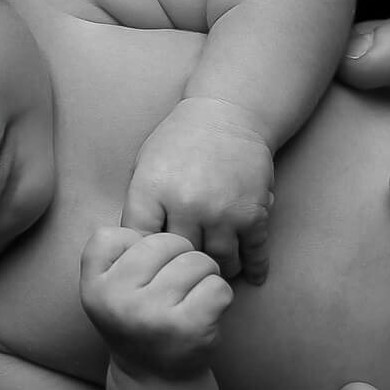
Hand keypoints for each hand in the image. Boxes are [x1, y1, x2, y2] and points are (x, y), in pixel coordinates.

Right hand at [80, 227, 234, 380]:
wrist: (156, 380)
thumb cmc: (139, 320)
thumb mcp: (110, 288)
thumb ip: (118, 251)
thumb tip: (162, 205)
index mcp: (94, 287)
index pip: (115, 234)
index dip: (137, 248)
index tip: (139, 276)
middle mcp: (118, 300)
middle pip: (166, 241)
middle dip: (180, 257)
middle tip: (174, 287)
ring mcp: (153, 315)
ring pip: (198, 260)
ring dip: (203, 276)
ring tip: (190, 299)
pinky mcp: (189, 328)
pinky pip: (218, 285)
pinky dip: (220, 296)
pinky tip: (205, 314)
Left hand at [120, 96, 274, 282]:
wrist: (228, 112)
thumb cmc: (181, 139)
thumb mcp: (145, 164)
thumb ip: (140, 205)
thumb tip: (134, 250)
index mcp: (151, 190)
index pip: (140, 242)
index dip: (144, 258)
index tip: (151, 264)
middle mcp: (185, 204)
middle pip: (179, 259)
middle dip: (182, 269)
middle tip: (185, 277)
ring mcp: (221, 211)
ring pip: (219, 262)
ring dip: (218, 269)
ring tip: (215, 272)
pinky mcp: (253, 212)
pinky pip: (254, 251)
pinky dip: (255, 267)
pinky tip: (254, 277)